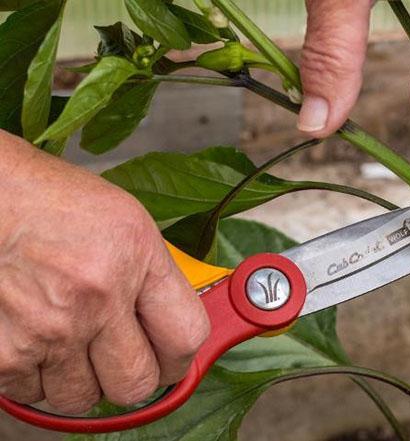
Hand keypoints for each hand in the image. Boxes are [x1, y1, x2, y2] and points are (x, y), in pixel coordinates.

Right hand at [0, 131, 209, 413]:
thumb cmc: (48, 202)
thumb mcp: (124, 223)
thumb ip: (152, 277)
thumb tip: (170, 325)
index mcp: (136, 258)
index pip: (185, 339)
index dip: (179, 357)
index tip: (169, 358)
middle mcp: (97, 297)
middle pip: (137, 384)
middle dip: (130, 376)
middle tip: (117, 357)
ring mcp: (49, 329)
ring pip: (81, 398)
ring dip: (77, 378)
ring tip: (68, 340)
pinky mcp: (4, 353)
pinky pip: (31, 392)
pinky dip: (32, 374)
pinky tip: (33, 337)